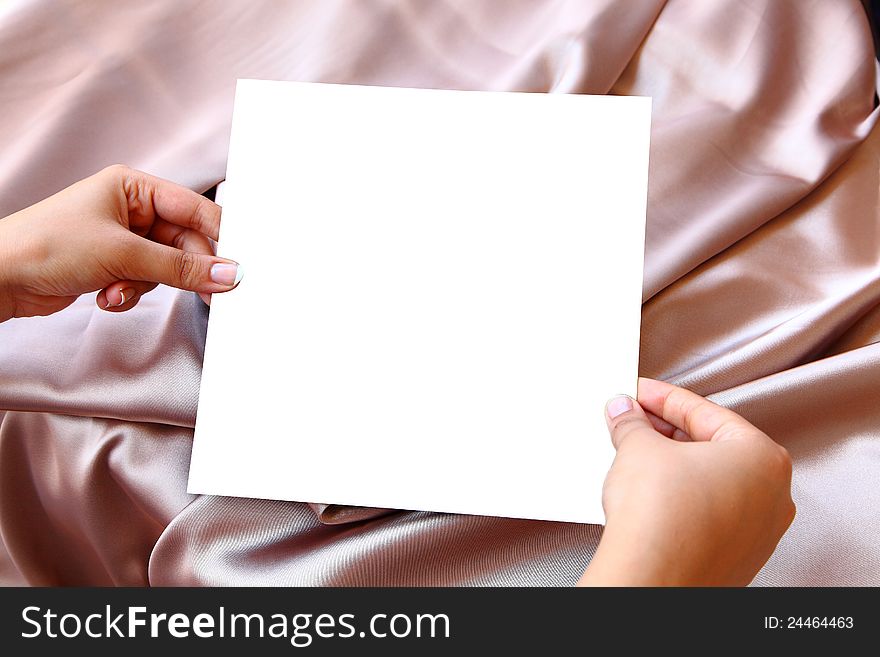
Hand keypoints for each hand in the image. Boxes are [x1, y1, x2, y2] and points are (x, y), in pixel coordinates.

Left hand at [0, 165, 240, 321]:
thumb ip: (182, 267)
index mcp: (133, 187)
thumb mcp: (124, 255)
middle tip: (205, 294)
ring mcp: (122, 238)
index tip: (240, 263)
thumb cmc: (45, 246)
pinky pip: (145, 280)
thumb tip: (228, 274)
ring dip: (147, 285)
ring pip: (166, 266)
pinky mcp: (113, 264)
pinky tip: (106, 296)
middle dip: (181, 271)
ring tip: (119, 290)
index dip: (221, 235)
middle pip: (184, 242)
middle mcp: (130, 209)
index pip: (194, 208)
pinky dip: (130, 293)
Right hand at [579, 377, 794, 585]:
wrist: (652, 580)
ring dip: (675, 466)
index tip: (640, 395)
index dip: (663, 398)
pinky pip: (709, 516)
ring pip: (712, 483)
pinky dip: (682, 500)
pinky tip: (651, 496)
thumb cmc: (662, 519)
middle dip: (669, 432)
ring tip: (637, 457)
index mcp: (763, 457)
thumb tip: (626, 414)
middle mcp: (773, 496)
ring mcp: (758, 533)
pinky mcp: (735, 560)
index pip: (705, 412)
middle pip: (713, 447)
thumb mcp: (638, 448)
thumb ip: (633, 423)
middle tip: (634, 422)